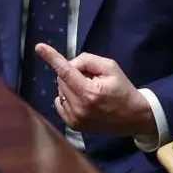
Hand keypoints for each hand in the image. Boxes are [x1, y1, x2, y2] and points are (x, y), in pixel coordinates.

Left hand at [35, 43, 155, 135]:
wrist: (133, 117)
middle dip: (72, 73)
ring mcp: (75, 118)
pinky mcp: (73, 125)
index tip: (39, 47)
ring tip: (89, 90)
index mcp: (89, 92)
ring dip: (70, 85)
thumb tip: (70, 64)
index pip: (65, 71)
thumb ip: (88, 61)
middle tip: (90, 77)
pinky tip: (82, 99)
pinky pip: (60, 103)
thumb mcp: (110, 67)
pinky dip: (67, 97)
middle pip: (62, 79)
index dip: (51, 57)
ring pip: (60, 91)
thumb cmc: (122, 89)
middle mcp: (79, 107)